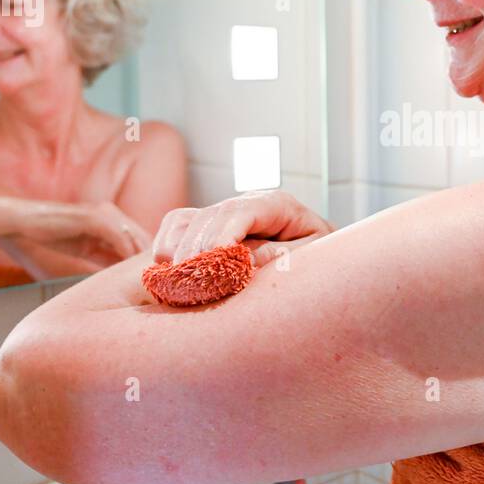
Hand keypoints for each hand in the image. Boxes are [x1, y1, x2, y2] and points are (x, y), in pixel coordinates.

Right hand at [11, 200, 150, 263]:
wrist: (23, 222)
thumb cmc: (51, 236)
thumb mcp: (84, 250)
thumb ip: (104, 259)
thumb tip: (121, 277)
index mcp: (111, 220)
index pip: (139, 238)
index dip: (148, 256)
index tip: (158, 275)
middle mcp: (112, 214)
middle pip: (143, 236)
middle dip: (151, 258)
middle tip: (161, 278)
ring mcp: (104, 214)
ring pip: (134, 236)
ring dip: (143, 257)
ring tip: (152, 276)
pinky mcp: (94, 218)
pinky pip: (118, 237)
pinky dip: (126, 253)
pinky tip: (129, 269)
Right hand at [153, 191, 333, 267]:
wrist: (316, 256)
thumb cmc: (315, 256)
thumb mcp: (309, 257)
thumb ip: (279, 256)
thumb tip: (243, 258)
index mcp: (277, 204)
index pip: (243, 211)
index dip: (224, 234)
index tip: (213, 258)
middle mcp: (246, 202)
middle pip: (211, 216)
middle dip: (198, 248)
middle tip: (190, 281)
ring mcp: (223, 210)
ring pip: (188, 220)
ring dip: (178, 250)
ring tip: (179, 281)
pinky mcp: (206, 222)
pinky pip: (176, 225)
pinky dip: (166, 246)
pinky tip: (169, 270)